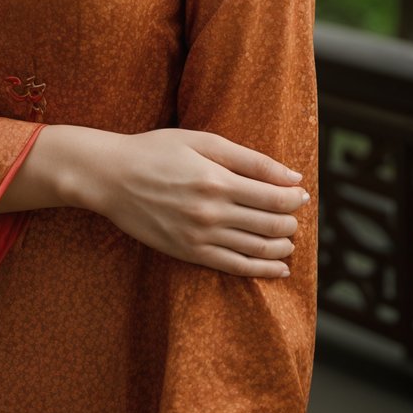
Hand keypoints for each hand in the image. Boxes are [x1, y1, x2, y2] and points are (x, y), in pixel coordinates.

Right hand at [95, 128, 310, 275]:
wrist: (111, 177)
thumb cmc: (156, 151)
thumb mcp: (203, 141)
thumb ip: (249, 159)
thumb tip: (292, 176)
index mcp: (217, 180)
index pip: (273, 197)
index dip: (294, 198)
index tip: (301, 195)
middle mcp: (212, 212)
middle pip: (270, 225)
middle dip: (290, 222)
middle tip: (294, 217)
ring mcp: (200, 236)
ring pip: (258, 249)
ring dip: (282, 246)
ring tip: (289, 241)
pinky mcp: (189, 253)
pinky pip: (235, 267)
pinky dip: (262, 270)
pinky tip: (279, 268)